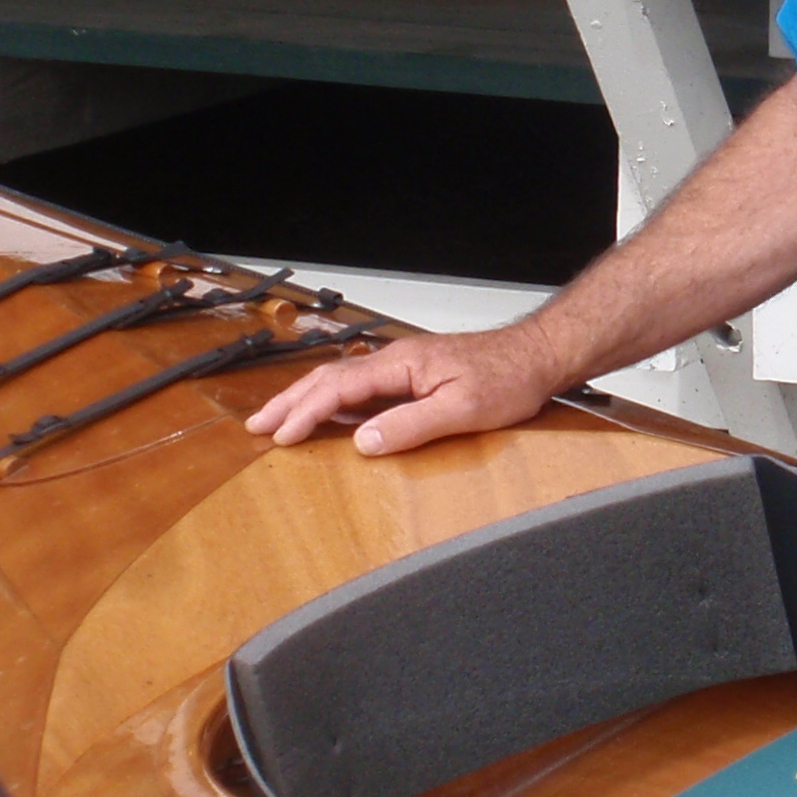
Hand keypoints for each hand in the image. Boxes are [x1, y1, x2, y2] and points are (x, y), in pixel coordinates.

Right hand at [241, 325, 561, 457]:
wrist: (539, 356)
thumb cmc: (509, 377)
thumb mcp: (463, 409)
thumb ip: (412, 424)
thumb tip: (363, 441)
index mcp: (401, 363)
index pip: (339, 387)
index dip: (305, 412)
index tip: (281, 435)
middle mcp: (396, 359)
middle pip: (330, 378)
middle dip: (290, 402)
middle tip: (257, 426)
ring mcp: (405, 366)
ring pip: (343, 380)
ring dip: (308, 400)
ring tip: (279, 421)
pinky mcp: (416, 376)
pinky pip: (363, 387)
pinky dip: (336, 401)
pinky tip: (329, 416)